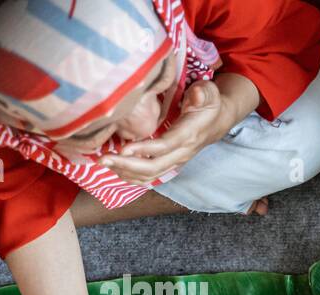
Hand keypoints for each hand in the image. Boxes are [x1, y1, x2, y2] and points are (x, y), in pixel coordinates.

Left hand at [100, 81, 225, 184]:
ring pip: (150, 175)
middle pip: (154, 167)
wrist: (217, 121)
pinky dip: (132, 176)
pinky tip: (116, 169)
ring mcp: (176, 161)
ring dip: (126, 173)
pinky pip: (151, 177)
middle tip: (102, 159)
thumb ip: (202, 93)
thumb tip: (196, 95)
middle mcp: (182, 153)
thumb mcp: (210, 93)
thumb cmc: (209, 104)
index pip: (165, 147)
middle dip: (127, 166)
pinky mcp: (170, 163)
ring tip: (104, 163)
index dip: (144, 150)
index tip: (123, 149)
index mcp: (189, 135)